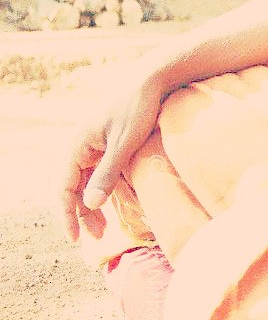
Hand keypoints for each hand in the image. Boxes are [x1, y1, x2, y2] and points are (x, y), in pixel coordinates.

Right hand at [61, 72, 163, 242]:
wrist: (152, 80)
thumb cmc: (138, 108)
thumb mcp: (124, 144)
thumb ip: (107, 174)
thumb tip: (91, 205)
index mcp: (78, 145)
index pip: (64, 188)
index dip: (68, 215)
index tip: (75, 239)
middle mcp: (81, 146)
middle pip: (74, 188)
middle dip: (82, 214)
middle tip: (97, 238)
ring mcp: (94, 144)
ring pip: (86, 182)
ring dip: (92, 204)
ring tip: (104, 228)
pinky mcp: (108, 143)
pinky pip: (99, 172)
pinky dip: (104, 190)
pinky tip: (113, 204)